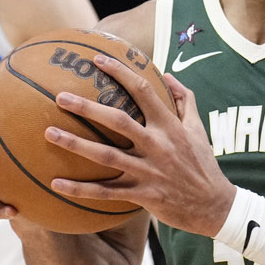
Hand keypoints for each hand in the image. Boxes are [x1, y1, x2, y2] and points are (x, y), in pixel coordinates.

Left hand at [45, 56, 236, 236]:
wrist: (214, 206)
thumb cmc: (203, 164)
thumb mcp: (198, 129)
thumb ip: (185, 99)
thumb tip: (167, 75)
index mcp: (170, 125)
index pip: (143, 91)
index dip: (120, 72)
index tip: (97, 59)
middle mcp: (158, 145)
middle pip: (118, 121)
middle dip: (88, 107)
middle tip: (60, 97)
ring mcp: (149, 171)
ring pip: (107, 156)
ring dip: (76, 144)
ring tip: (49, 133)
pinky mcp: (143, 195)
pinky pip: (106, 193)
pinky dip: (80, 189)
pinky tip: (56, 183)